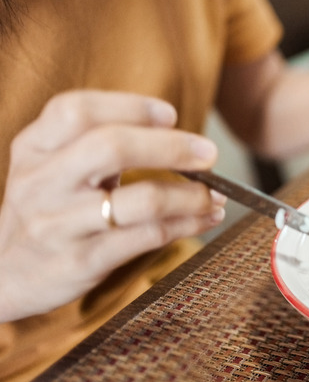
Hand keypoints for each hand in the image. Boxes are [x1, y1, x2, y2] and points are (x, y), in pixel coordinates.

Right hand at [0, 91, 225, 321]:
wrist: (3, 275)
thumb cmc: (48, 209)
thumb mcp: (52, 166)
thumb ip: (99, 142)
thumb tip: (180, 137)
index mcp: (34, 147)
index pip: (76, 110)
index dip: (130, 107)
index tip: (170, 115)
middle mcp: (42, 183)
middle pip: (112, 147)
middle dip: (171, 147)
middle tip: (208, 154)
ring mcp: (60, 225)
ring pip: (141, 200)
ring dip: (190, 195)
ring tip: (215, 195)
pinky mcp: (81, 261)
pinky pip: (147, 237)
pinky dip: (186, 225)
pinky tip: (204, 218)